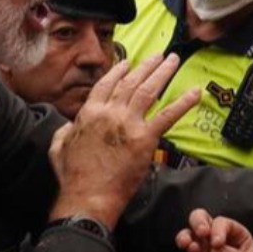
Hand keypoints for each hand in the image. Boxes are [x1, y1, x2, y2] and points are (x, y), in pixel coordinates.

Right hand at [49, 54, 199, 227]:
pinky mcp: (145, 138)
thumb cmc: (73, 177)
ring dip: (163, 73)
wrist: (87, 196)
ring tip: (173, 61)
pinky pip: (167, 116)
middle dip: (147, 65)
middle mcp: (109, 112)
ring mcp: (128, 123)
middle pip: (131, 82)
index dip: (120, 71)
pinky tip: (194, 93)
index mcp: (89, 112)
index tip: (129, 62)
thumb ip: (64, 132)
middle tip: (159, 55)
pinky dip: (183, 103)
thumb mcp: (58, 147)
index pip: (107, 84)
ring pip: (148, 90)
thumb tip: (69, 126)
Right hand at [175, 209, 252, 251]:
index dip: (218, 229)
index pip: (223, 223)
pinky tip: (190, 251)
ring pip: (191, 236)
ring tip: (186, 243)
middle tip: (201, 232)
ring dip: (186, 235)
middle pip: (203, 220)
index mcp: (237, 236)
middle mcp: (219, 240)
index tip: (217, 244)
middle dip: (198, 222)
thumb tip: (216, 250)